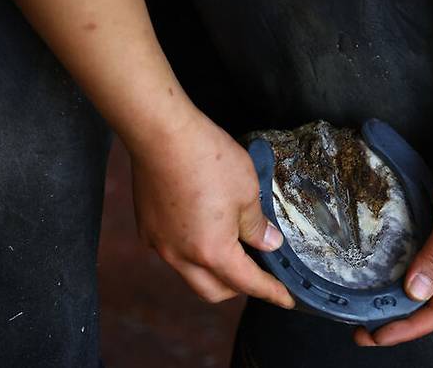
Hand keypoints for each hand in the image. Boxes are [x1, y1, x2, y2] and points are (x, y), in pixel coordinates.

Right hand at [129, 111, 294, 308]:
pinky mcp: (147, 228)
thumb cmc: (207, 159)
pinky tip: (203, 228)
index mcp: (212, 251)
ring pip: (191, 275)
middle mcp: (181, 256)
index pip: (247, 283)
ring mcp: (160, 244)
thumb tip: (268, 244)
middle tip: (259, 271)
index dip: (271, 292)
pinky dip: (193, 252)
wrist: (161, 134)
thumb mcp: (247, 192)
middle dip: (239, 288)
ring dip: (214, 270)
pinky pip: (173, 253)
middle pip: (214, 291)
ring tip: (232, 246)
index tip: (285, 299)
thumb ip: (258, 225)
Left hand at [355, 149, 432, 345]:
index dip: (408, 328)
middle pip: (429, 307)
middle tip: (361, 330)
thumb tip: (415, 293)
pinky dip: (399, 277)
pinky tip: (379, 280)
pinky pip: (418, 266)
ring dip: (395, 303)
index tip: (377, 336)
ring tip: (365, 312)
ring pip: (422, 289)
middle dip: (397, 322)